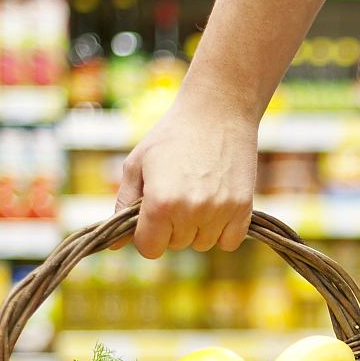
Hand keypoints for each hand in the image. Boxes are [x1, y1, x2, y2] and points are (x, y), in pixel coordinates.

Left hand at [115, 95, 257, 257]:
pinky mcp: (243, 208)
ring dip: (198, 228)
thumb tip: (116, 246)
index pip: (149, 249)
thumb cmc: (171, 136)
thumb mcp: (137, 165)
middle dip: (172, 227)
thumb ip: (124, 205)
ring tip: (198, 194)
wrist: (217, 111)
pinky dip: (223, 231)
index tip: (153, 214)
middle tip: (177, 193)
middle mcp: (190, 211)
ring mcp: (220, 211)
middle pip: (176, 245)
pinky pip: (229, 242)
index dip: (147, 234)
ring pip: (203, 244)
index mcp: (160, 202)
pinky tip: (217, 205)